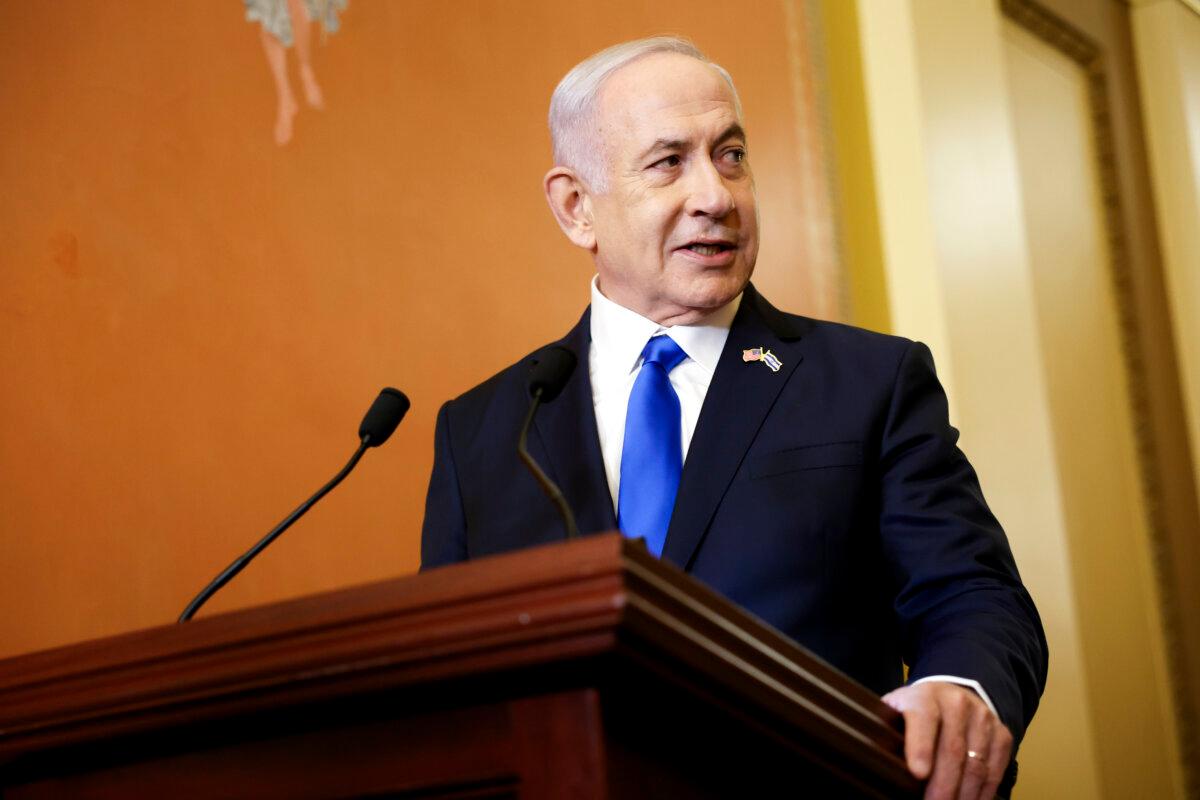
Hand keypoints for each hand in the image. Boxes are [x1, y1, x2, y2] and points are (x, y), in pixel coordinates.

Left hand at [882, 682, 1012, 799]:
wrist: (953, 695)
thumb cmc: (917, 713)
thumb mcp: (897, 712)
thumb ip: (888, 733)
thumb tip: (879, 766)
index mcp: (924, 696)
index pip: (923, 718)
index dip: (921, 746)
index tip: (917, 773)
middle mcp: (956, 703)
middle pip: (952, 750)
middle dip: (943, 786)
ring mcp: (983, 718)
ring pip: (976, 765)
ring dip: (964, 795)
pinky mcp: (1002, 735)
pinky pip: (995, 771)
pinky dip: (982, 794)